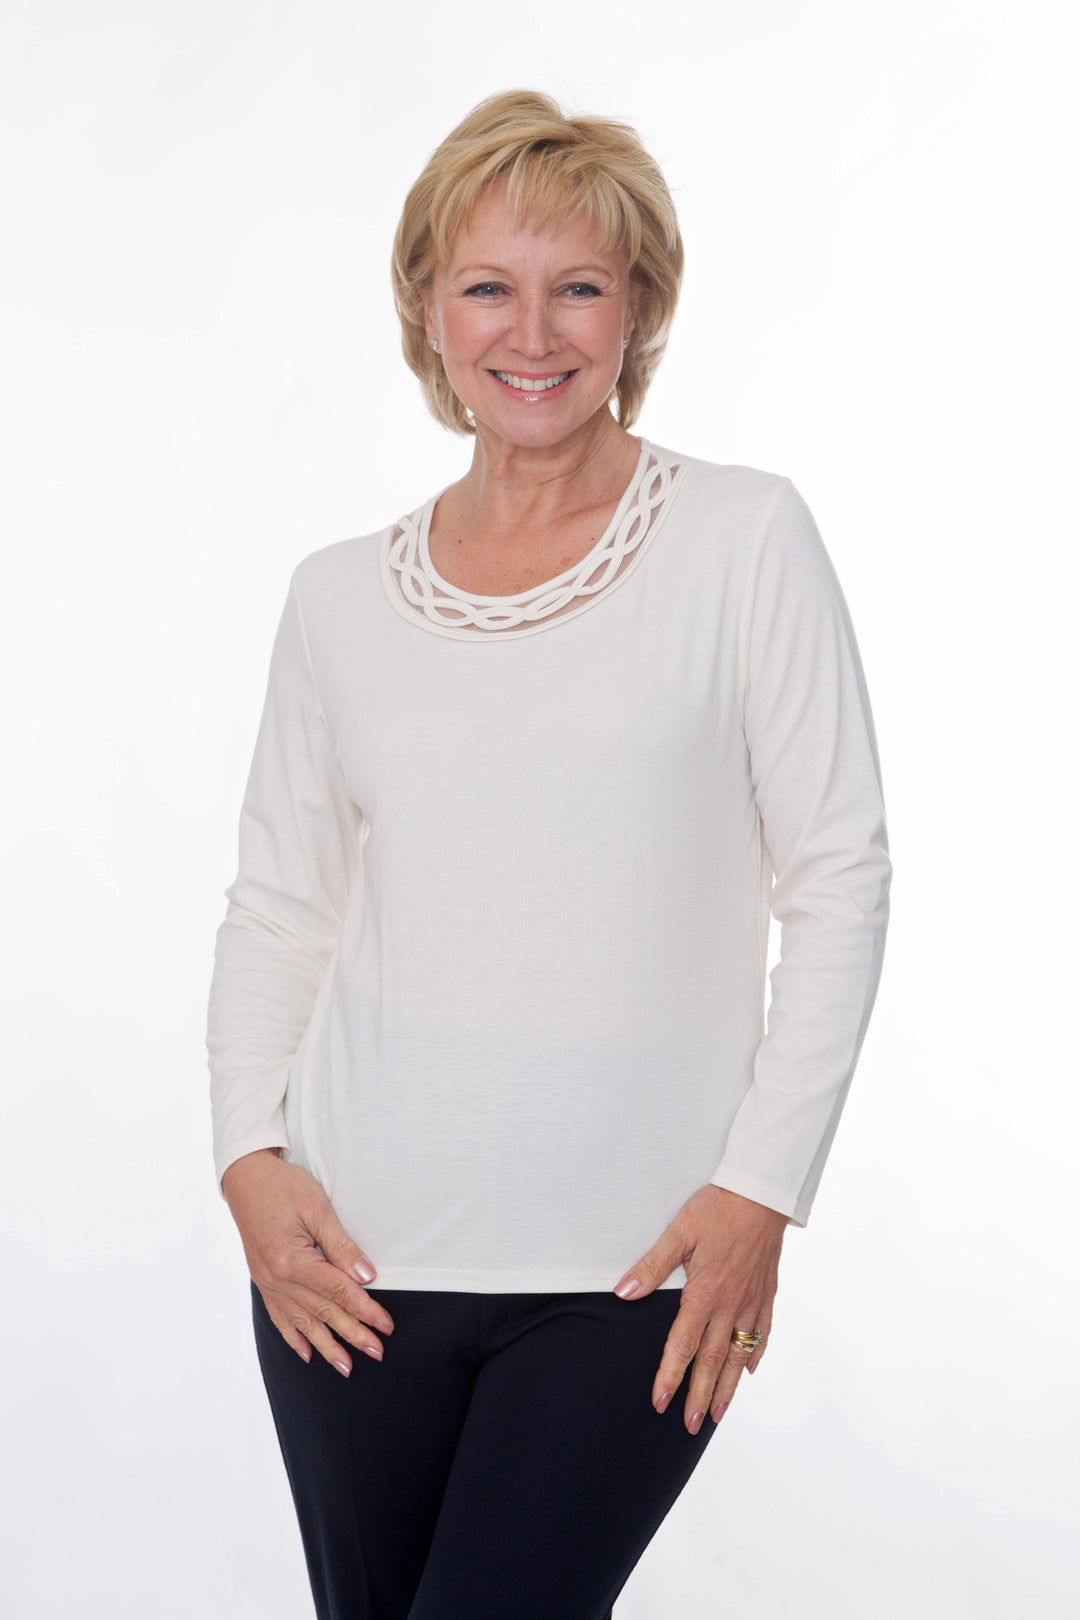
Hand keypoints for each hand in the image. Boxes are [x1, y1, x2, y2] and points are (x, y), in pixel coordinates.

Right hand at [222, 1148, 394, 1375]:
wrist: (245, 1177)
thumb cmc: (283, 1186)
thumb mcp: (318, 1208)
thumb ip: (341, 1246)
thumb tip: (365, 1276)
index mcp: (292, 1260)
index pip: (338, 1292)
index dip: (365, 1310)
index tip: (386, 1325)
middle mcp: (277, 1278)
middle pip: (323, 1312)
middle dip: (353, 1334)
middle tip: (377, 1352)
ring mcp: (267, 1282)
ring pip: (302, 1322)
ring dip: (326, 1346)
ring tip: (346, 1367)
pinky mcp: (262, 1279)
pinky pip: (278, 1316)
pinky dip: (293, 1336)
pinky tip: (305, 1352)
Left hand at [612, 1184, 787, 1434]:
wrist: (762, 1193)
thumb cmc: (718, 1207)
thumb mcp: (678, 1232)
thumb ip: (651, 1266)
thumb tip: (623, 1292)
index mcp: (704, 1293)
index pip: (683, 1345)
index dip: (669, 1376)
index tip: (659, 1402)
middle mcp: (730, 1305)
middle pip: (712, 1361)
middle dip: (700, 1396)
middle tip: (691, 1425)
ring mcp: (751, 1302)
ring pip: (738, 1355)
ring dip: (727, 1387)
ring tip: (718, 1414)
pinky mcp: (766, 1293)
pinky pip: (762, 1333)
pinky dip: (754, 1354)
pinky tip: (748, 1370)